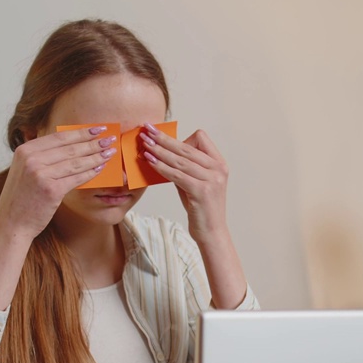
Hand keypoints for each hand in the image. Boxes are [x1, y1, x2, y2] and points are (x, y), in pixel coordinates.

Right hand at [0, 126, 117, 238]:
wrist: (11, 223)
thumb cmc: (21, 198)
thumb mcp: (24, 170)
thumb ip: (41, 156)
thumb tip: (69, 145)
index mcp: (25, 150)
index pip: (59, 136)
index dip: (81, 132)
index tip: (97, 129)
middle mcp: (31, 159)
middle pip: (70, 147)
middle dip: (93, 142)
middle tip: (110, 138)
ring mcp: (40, 174)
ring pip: (76, 162)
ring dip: (96, 156)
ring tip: (110, 152)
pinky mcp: (51, 190)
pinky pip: (76, 178)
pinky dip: (91, 172)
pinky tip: (101, 168)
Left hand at [138, 124, 229, 243]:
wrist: (212, 232)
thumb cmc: (201, 208)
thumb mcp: (195, 182)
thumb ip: (184, 167)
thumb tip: (162, 151)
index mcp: (219, 163)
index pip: (200, 137)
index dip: (181, 138)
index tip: (165, 140)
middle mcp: (218, 168)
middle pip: (186, 146)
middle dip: (163, 138)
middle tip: (146, 130)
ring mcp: (211, 179)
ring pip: (179, 159)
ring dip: (159, 150)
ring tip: (143, 144)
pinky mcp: (201, 190)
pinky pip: (176, 174)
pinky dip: (161, 167)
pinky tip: (149, 162)